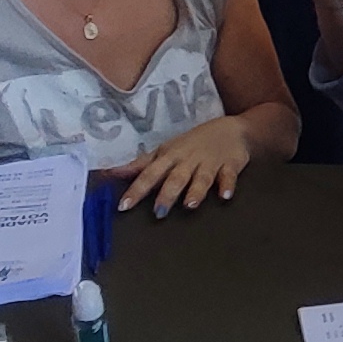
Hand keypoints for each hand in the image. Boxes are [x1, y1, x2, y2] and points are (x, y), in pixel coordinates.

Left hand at [106, 116, 254, 215]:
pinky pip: (229, 175)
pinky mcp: (230, 165)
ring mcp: (209, 162)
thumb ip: (140, 165)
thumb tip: (110, 173)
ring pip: (201, 178)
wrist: (231, 129)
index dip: (136, 190)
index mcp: (169, 157)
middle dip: (167, 194)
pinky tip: (225, 195)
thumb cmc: (192, 143)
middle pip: (175, 178)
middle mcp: (188, 160)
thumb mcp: (165, 151)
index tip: (124, 206)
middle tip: (158, 212)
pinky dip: (228, 185)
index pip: (149, 174)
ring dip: (196, 190)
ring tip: (190, 204)